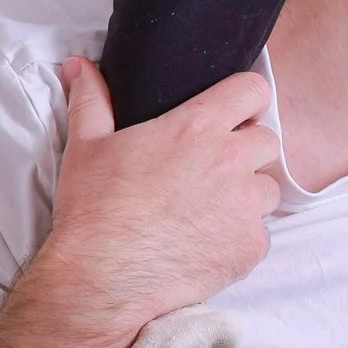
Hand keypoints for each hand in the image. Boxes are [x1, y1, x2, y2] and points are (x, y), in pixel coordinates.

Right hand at [29, 59, 282, 347]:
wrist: (103, 280)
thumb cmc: (94, 211)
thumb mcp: (86, 146)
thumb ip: (91, 99)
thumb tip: (80, 66)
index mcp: (196, 128)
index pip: (253, 90)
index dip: (246, 99)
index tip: (234, 113)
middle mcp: (230, 162)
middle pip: (268, 140)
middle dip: (247, 150)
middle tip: (214, 168)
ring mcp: (245, 207)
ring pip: (267, 189)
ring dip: (246, 195)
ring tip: (208, 209)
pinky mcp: (250, 247)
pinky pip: (260, 234)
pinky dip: (240, 237)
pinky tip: (206, 243)